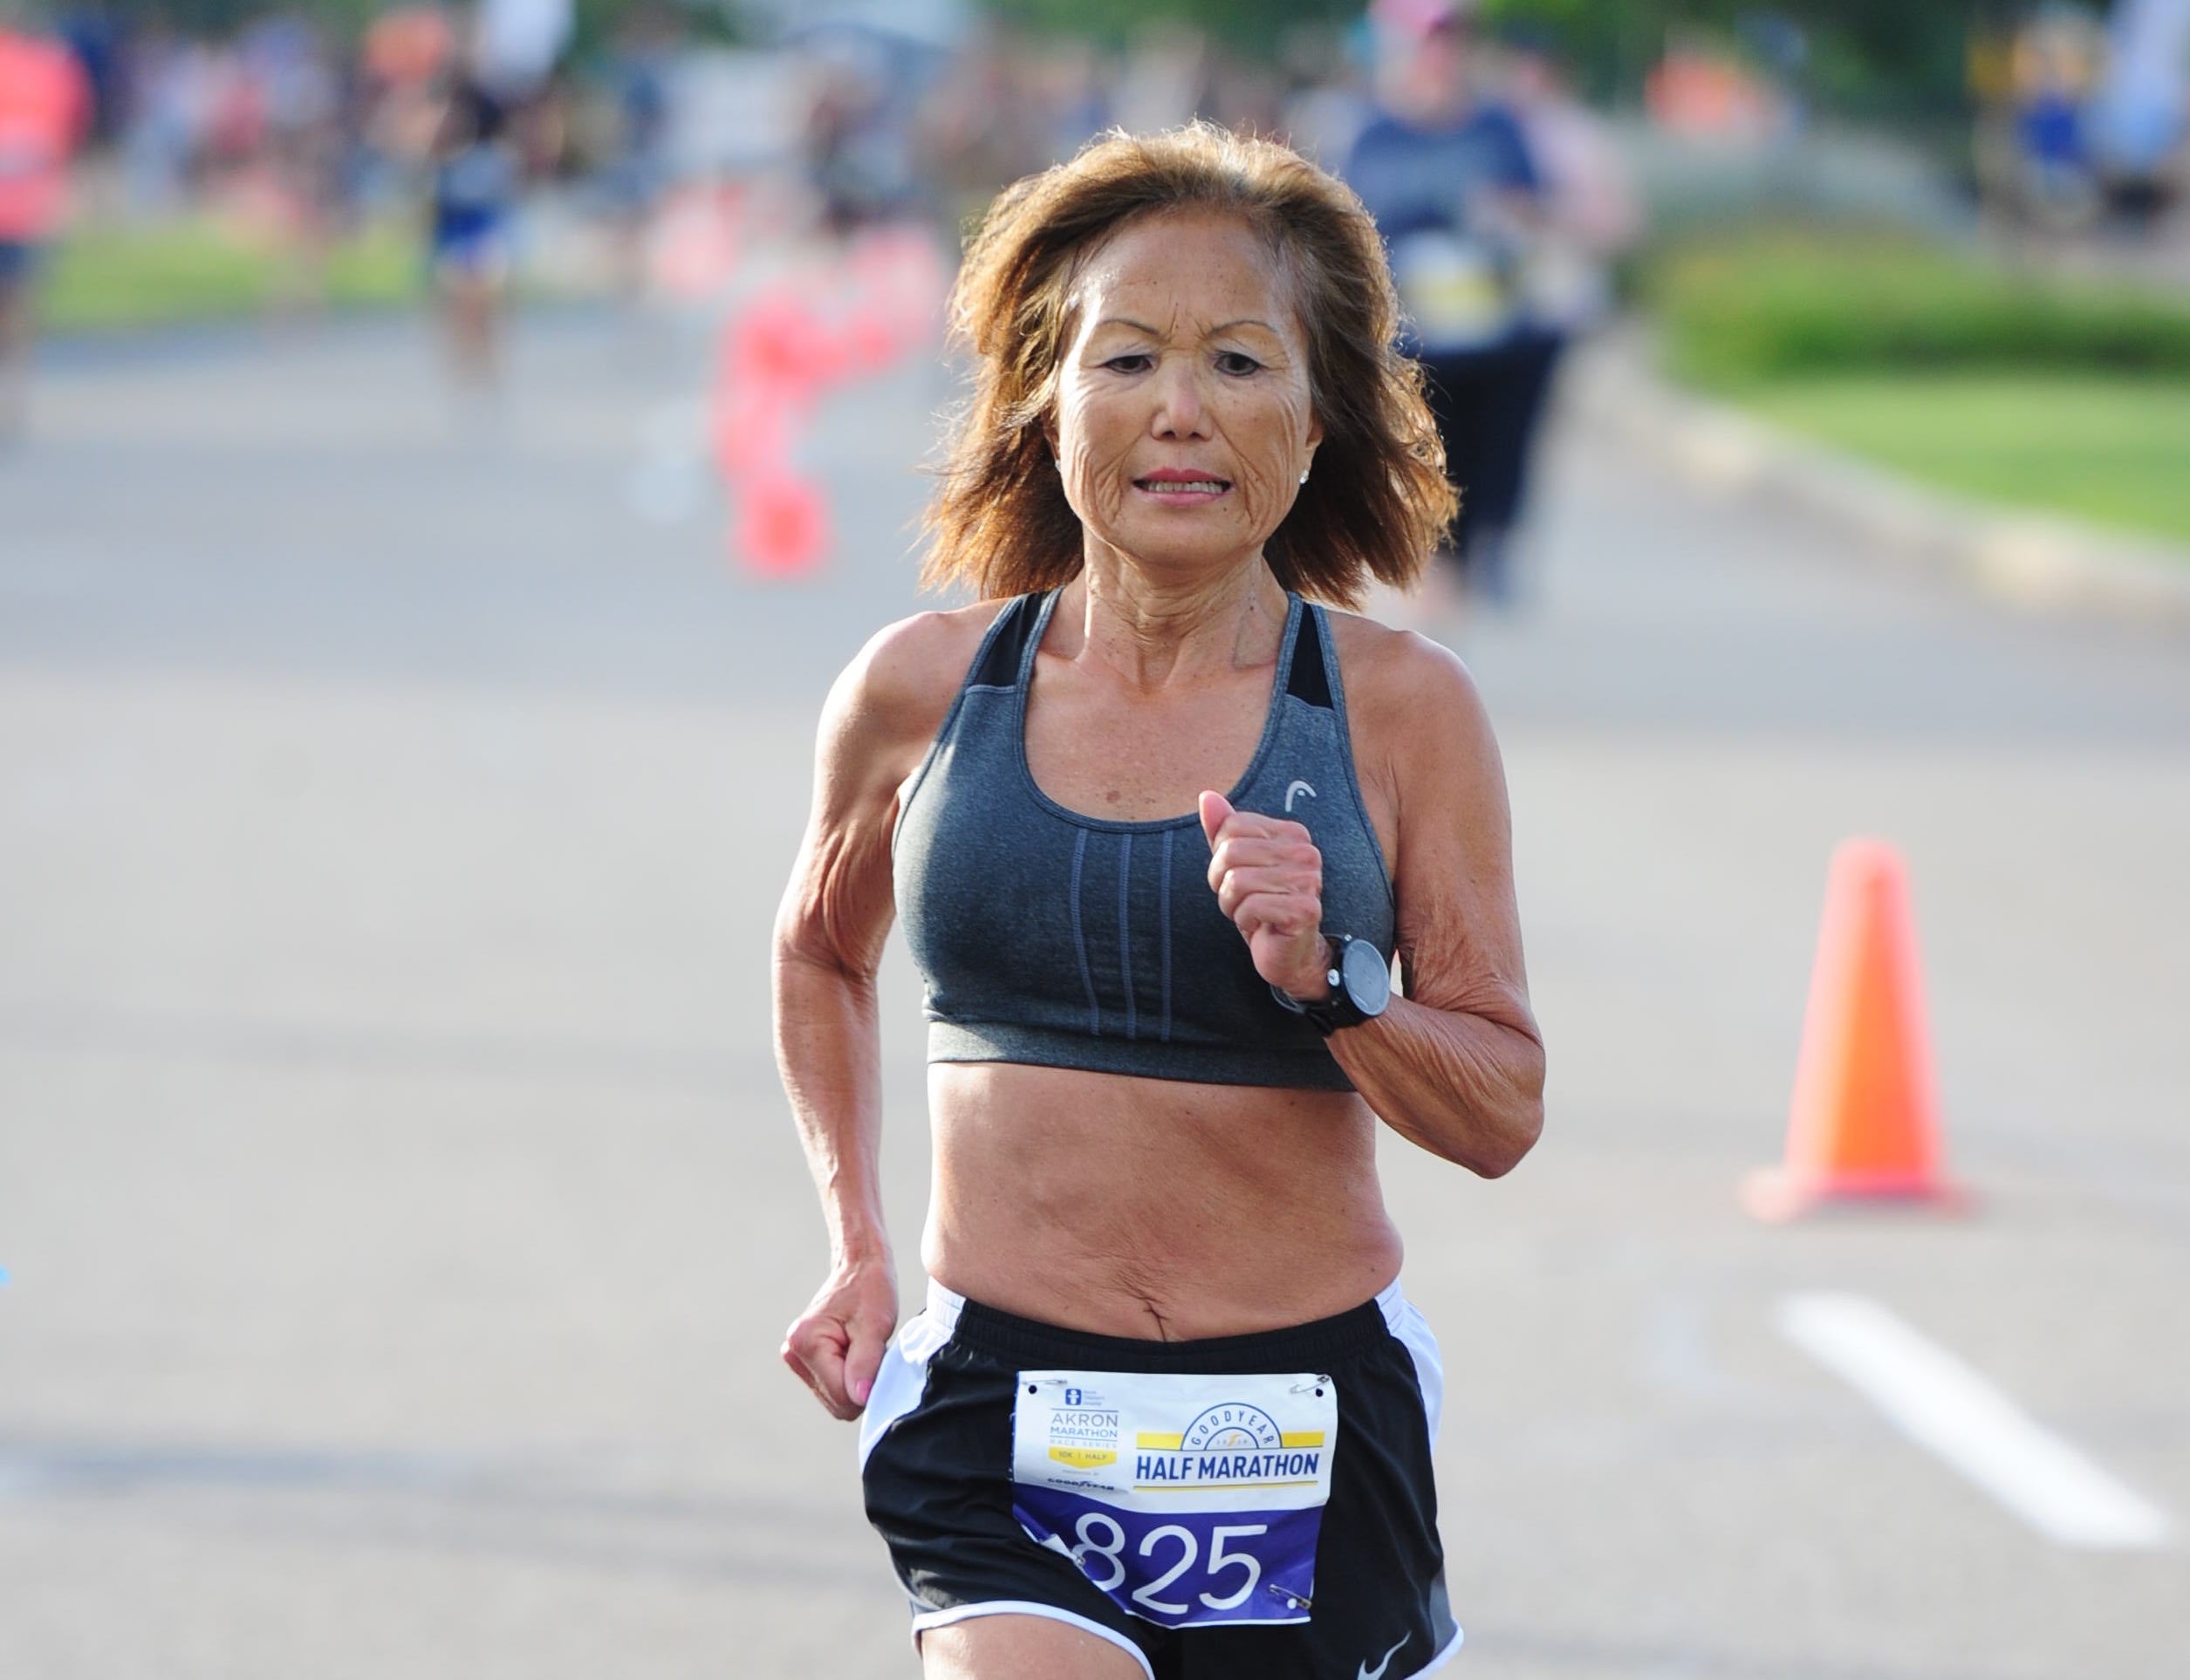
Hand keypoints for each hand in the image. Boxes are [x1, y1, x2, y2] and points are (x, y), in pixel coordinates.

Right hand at [781, 1256, 897, 1420]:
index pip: (842, 1396)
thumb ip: (866, 1364)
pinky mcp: (804, 1360)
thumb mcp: (875, 1326)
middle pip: (837, 1402)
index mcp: (807, 1342)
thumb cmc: (869, 1289)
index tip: (878, 1357)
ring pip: (835, 1397)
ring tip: (861, 1347)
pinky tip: (854, 1351)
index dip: (867, 1386)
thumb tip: (860, 1399)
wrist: (858, 1267)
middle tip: (870, 1349)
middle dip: (860, 1384)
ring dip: (855, 1379)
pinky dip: (848, 1375)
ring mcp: (796, 1357)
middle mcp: (794, 1352)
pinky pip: (832, 1387)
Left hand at [1200, 790, 1330, 1000]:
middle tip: (1240, 900)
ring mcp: (1309, 881)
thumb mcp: (1237, 865)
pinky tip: (1260, 926)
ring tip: (1250, 912)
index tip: (1237, 876)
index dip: (1220, 856)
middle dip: (1222, 882)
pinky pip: (1250, 906)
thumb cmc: (1261, 906)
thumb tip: (1207, 796)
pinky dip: (1244, 920)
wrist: (1288, 953)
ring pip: (1237, 881)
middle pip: (1230, 852)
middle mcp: (1306, 853)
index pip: (1231, 826)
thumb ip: (1223, 831)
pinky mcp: (1304, 910)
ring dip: (1232, 904)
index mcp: (1292, 834)